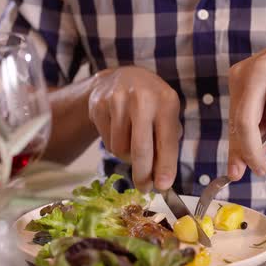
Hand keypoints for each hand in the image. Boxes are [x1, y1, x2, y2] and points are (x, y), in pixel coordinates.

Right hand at [88, 66, 181, 191]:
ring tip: (132, 142)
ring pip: (120, 149)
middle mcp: (142, 98)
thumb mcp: (166, 116)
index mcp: (166, 101)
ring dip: (127, 156)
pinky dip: (115, 146)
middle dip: (143, 174)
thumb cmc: (151, 103)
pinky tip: (120, 131)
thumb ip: (166, 143)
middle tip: (144, 188)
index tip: (163, 186)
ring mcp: (117, 100)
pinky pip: (107, 142)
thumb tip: (161, 179)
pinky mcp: (98, 105)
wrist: (122, 77)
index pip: (167, 140)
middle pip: (140, 148)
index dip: (165, 166)